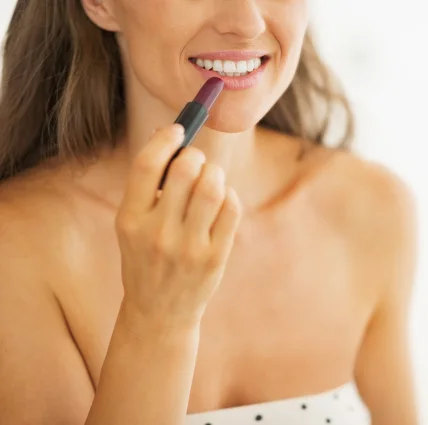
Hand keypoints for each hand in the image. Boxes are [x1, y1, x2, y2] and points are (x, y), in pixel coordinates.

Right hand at [114, 124, 241, 331]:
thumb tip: (171, 137)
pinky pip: (231, 208)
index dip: (164, 139)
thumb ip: (147, 187)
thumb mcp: (133, 227)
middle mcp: (157, 233)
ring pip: (212, 187)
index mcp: (130, 220)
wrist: (159, 312)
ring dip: (215, 173)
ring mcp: (188, 247)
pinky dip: (229, 195)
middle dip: (195, 156)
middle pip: (184, 171)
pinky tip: (221, 200)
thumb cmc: (146, 259)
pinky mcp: (214, 257)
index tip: (177, 130)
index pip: (146, 165)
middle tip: (196, 161)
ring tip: (211, 178)